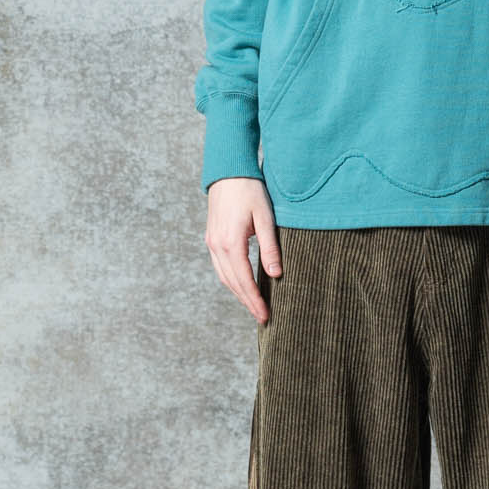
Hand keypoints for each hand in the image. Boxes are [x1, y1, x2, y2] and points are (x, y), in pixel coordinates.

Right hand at [205, 176, 282, 323]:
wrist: (228, 171)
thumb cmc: (250, 190)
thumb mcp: (265, 217)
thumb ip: (270, 247)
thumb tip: (276, 274)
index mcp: (231, 242)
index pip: (244, 279)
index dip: (254, 299)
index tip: (265, 315)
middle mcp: (217, 245)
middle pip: (232, 282)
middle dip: (247, 301)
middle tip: (262, 317)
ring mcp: (212, 242)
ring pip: (224, 276)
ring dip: (238, 293)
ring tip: (253, 306)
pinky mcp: (212, 237)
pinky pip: (220, 266)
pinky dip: (231, 279)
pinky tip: (241, 285)